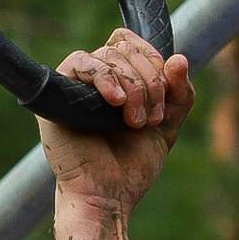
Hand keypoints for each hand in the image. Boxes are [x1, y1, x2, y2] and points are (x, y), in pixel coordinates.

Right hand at [36, 31, 194, 214]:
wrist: (108, 197)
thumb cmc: (131, 167)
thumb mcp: (166, 126)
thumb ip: (179, 94)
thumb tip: (179, 59)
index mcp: (118, 81)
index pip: (133, 42)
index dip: (153, 59)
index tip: (165, 96)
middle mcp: (96, 79)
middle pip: (124, 46)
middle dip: (148, 79)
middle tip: (150, 118)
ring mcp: (76, 85)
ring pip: (109, 55)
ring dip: (133, 86)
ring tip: (135, 122)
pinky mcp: (58, 94)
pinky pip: (80, 62)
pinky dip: (104, 77)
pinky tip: (116, 101)